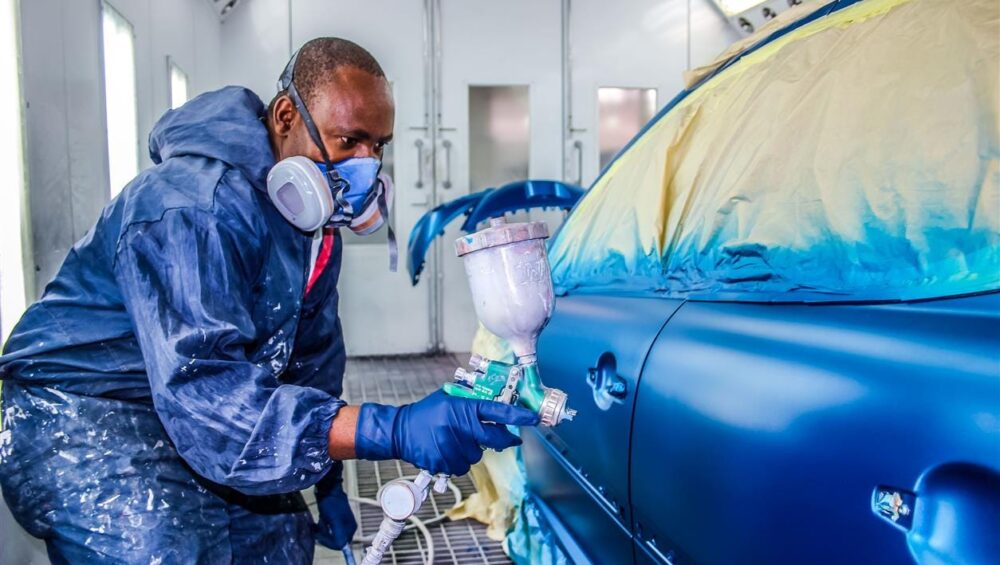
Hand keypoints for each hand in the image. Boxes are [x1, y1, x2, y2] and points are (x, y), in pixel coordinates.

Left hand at [313, 463, 357, 549]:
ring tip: (317, 523)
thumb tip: (342, 546)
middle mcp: (348, 527)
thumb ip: (339, 534)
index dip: (329, 543)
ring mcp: (342, 523)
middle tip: (316, 529)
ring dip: (322, 532)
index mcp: (351, 528)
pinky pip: (328, 529)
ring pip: (330, 535)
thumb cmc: (330, 503)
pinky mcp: (335, 519)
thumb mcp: (334, 520)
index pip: (341, 544)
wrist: (327, 488)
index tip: (319, 537)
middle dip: (325, 536)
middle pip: (335, 540)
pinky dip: (322, 527)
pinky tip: (319, 521)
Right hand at [354, 390, 539, 475]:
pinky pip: (463, 465)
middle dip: (504, 439)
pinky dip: (459, 459)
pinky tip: (447, 450)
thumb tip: (498, 402)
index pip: (498, 411)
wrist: (400, 431)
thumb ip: (471, 401)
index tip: (534, 418)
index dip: (519, 415)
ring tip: (457, 440)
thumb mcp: (449, 398)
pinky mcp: (443, 463)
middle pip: (495, 439)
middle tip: (509, 438)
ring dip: (473, 449)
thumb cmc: (427, 412)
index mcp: (463, 408)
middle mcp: (460, 427)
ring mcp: (452, 447)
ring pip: (477, 455)